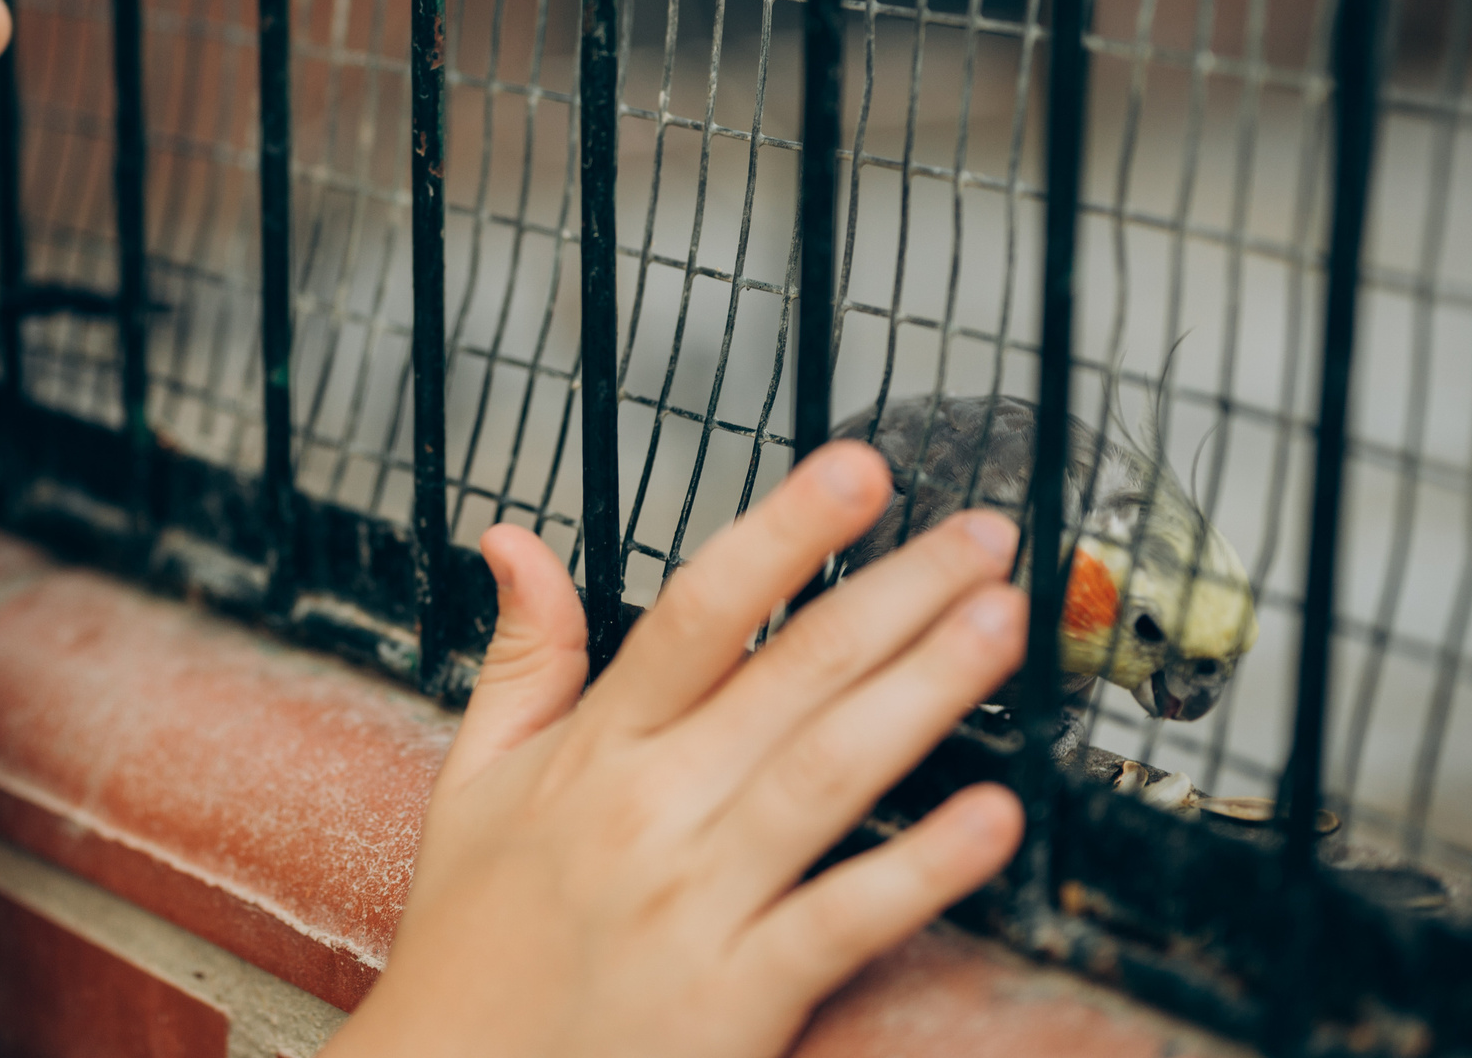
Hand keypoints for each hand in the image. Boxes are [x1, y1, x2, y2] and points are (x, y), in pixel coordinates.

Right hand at [330, 442, 1025, 1057]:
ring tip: (1002, 626)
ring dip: (926, 692)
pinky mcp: (735, 1000)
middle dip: (899, 591)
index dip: (784, 531)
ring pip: (827, 773)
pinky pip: (843, 920)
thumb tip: (515, 539)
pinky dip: (920, 867)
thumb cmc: (469, 943)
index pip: (698, 611)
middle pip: (789, 674)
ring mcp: (692, 904)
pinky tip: (992, 816)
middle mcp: (645, 811)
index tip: (859, 470)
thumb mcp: (469, 783)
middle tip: (986, 533)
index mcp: (590, 752)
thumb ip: (519, 657)